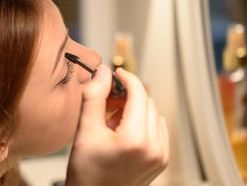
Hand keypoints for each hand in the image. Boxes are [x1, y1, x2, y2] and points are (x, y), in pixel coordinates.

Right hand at [66, 65, 168, 185]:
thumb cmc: (87, 174)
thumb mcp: (85, 132)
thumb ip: (94, 97)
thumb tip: (103, 73)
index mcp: (136, 140)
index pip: (139, 94)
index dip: (127, 78)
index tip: (117, 73)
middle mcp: (154, 148)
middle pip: (147, 102)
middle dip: (128, 97)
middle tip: (107, 104)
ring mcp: (160, 155)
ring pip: (153, 113)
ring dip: (135, 109)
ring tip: (113, 123)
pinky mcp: (162, 159)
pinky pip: (157, 128)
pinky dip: (142, 123)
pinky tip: (124, 132)